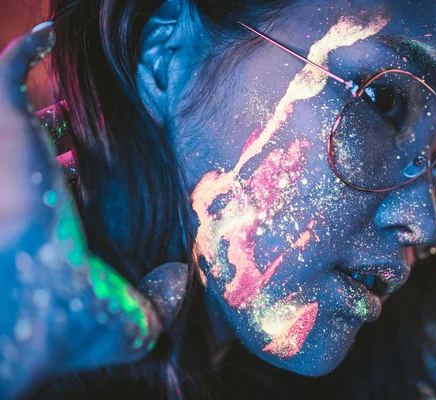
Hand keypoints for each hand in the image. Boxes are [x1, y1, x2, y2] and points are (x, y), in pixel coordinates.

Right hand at [0, 22, 187, 397]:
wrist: (40, 301)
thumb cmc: (80, 316)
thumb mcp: (137, 322)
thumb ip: (162, 299)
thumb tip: (183, 277)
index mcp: (63, 229)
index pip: (73, 194)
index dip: (89, 178)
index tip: (116, 172)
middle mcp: (40, 192)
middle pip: (52, 153)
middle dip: (71, 139)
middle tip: (99, 129)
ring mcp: (24, 159)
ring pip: (30, 115)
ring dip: (54, 99)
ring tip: (84, 92)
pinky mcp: (12, 130)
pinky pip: (9, 75)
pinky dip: (27, 53)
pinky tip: (51, 36)